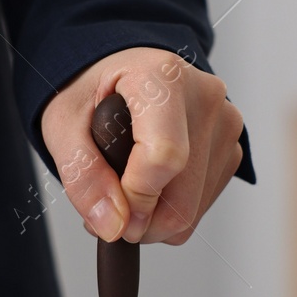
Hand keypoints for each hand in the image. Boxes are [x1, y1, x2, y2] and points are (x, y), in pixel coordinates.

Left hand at [40, 46, 243, 244]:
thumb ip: (82, 174)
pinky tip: (150, 182)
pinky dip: (170, 209)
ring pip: (192, 210)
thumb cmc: (92, 90)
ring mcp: (225, 124)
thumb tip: (113, 226)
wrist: (119, 71)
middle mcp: (205, 97)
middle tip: (107, 207)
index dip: (135, 198)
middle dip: (138, 221)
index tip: (111, 210)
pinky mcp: (232, 150)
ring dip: (152, 217)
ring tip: (124, 187)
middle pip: (182, 197)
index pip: (164, 156)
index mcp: (162, 77)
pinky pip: (202, 206)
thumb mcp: (63, 124)